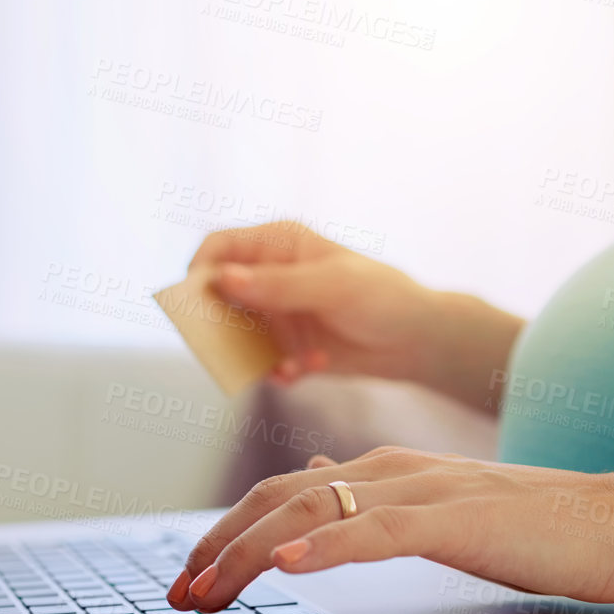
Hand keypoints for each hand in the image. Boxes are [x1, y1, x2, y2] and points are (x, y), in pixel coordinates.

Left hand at [165, 447, 613, 612]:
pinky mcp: (461, 520)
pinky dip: (329, 548)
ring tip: (212, 588)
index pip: (284, 495)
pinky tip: (292, 567)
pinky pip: (381, 532)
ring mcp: (425, 491)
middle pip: (280, 500)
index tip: (193, 575)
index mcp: (385, 470)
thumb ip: (379, 503)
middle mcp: (392, 470)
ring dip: (253, 553)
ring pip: (316, 513)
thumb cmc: (536, 525)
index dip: (229, 533)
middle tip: (180, 592)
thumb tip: (319, 494)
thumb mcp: (440, 510)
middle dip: (220, 546)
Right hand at [188, 221, 440, 386]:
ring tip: (290, 365)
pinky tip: (305, 370)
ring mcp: (278, 311)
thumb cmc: (383, 298)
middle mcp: (271, 275)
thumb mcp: (332, 287)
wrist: (419, 341)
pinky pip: (261, 360)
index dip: (200, 273)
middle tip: (234, 349)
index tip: (194, 307)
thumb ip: (278, 285)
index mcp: (278, 243)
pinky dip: (277, 368)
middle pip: (220, 295)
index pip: (219, 248)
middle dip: (226, 326)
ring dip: (257, 354)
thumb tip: (225, 279)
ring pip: (239, 334)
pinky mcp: (286, 344)